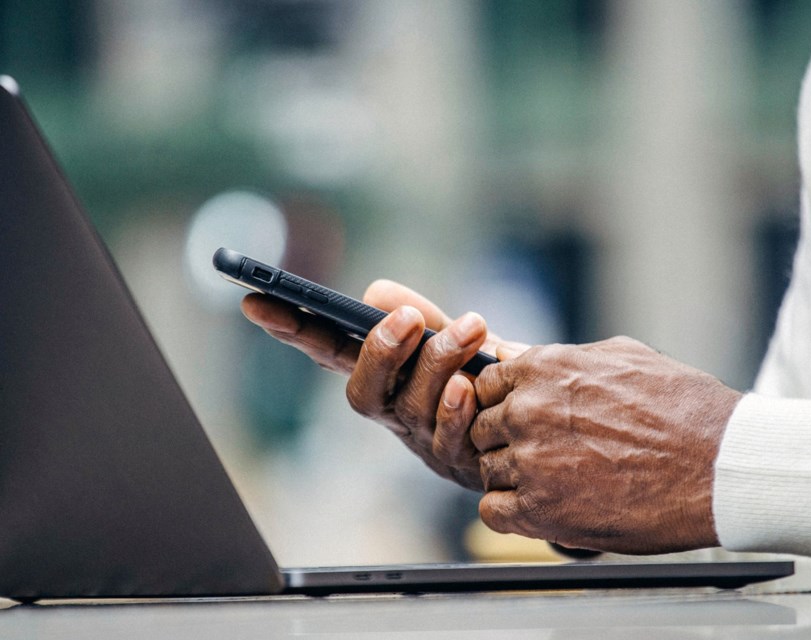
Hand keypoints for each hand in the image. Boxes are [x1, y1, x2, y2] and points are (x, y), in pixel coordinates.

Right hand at [241, 279, 511, 490]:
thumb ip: (418, 315)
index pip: (326, 351)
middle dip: (379, 352)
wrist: (532, 428)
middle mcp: (392, 410)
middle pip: (362, 392)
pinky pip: (451, 436)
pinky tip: (474, 385)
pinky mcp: (459, 459)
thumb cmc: (483, 374)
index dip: (290, 329)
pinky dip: (459, 408)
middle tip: (405, 318)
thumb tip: (377, 294)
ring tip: (471, 326)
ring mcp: (423, 438)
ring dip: (438, 360)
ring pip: (412, 406)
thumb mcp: (451, 337)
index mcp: (382, 374)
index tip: (253, 301)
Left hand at [459, 337, 741, 554]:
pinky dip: (512, 513)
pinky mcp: (541, 510)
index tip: (525, 420)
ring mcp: (531, 460)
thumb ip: (559, 358)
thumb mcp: (622, 358)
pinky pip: (494, 512)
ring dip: (512, 478)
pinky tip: (543, 509)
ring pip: (487, 469)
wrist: (720, 464)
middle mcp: (527, 410)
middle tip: (543, 455)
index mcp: (543, 369)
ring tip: (556, 483)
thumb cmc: (683, 407)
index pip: (487, 384)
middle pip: (482, 427)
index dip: (504, 403)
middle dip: (506, 440)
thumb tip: (514, 353)